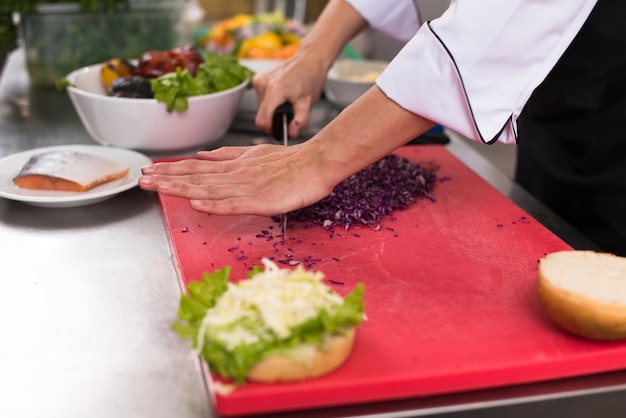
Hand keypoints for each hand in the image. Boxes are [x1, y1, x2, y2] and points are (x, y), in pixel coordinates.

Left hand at [138, 143, 335, 215]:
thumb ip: (228, 155)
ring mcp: (247, 187)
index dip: (172, 170)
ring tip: (158, 188)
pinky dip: (215, 205)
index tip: (149, 171)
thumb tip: (201, 156)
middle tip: (142, 180)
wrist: (317, 163)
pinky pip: (235, 204)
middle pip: (196, 178)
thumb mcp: (254, 154)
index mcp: (234, 166)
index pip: (197, 169)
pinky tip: (197, 206)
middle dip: (167, 179)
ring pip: (209, 189)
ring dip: (182, 189)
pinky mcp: (262, 200)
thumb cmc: (290, 162)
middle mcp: (235, 175)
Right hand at [253, 52, 327, 138]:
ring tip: (287, 102)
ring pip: (260, 109)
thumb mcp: (309, 103)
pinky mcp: (258, 79)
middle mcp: (263, 84)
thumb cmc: (311, 79)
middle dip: (273, 120)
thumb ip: (300, 121)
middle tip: (289, 114)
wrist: (309, 59)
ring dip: (272, 111)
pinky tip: (282, 96)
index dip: (272, 129)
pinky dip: (270, 103)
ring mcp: (259, 80)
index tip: (283, 128)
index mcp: (275, 90)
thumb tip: (291, 134)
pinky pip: (261, 100)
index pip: (262, 121)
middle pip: (261, 116)